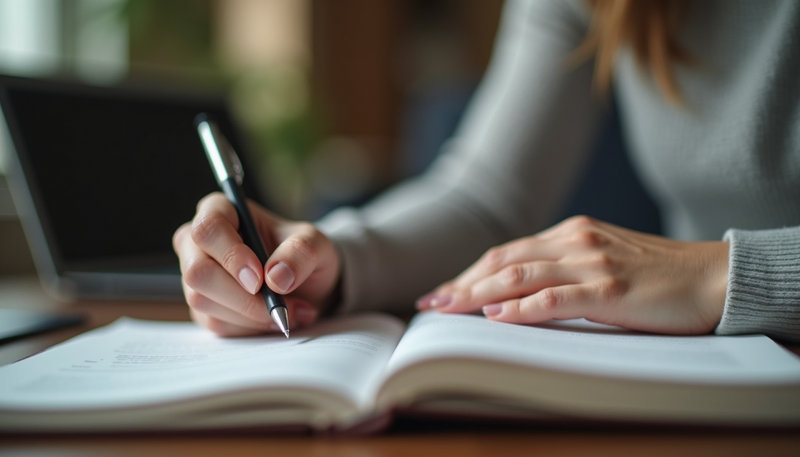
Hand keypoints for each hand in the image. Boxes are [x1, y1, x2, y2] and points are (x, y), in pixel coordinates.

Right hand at [173, 193, 340, 336]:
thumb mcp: (316, 245)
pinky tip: (274, 318)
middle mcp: (199, 243)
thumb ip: (301, 252)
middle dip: (240, 295)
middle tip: (278, 303)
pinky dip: (250, 327)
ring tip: (289, 310)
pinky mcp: (203, 307)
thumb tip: (276, 276)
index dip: (231, 255)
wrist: (306, 287)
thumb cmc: (303, 255)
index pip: (208, 227)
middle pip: (197, 271)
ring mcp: (198, 276)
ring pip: (202, 301)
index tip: (260, 278)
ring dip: (250, 313)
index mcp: (221, 211)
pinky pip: (215, 323)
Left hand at [416, 216, 728, 334]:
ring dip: (479, 294)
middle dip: (463, 283)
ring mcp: (592, 263)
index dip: (471, 272)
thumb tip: (517, 297)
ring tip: (448, 309)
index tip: (444, 291)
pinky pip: (556, 297)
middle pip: (504, 260)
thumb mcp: (602, 263)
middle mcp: (575, 241)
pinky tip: (497, 317)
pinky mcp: (611, 290)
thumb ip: (563, 271)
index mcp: (571, 233)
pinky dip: (522, 308)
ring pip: (521, 275)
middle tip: (431, 303)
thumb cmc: (657, 276)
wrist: (713, 278)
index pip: (508, 252)